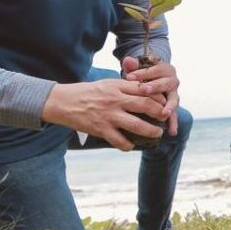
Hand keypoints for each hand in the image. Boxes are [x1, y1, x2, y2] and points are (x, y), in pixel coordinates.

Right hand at [42, 78, 166, 150]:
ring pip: (136, 125)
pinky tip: (131, 145)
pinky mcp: (101, 129)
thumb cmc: (88, 92)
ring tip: (157, 133)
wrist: (64, 102)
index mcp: (118, 87)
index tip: (165, 102)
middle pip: (145, 105)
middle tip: (166, 117)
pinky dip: (128, 145)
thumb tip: (144, 90)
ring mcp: (109, 116)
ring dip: (151, 131)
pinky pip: (119, 141)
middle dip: (160, 113)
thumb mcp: (108, 84)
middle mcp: (115, 100)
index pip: (144, 90)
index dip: (158, 97)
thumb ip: (125, 86)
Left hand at [122, 56, 180, 135]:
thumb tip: (128, 60)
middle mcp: (172, 81)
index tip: (129, 77)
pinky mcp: (172, 107)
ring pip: (173, 100)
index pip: (156, 69)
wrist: (153, 82)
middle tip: (144, 90)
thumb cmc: (143, 76)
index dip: (143, 73)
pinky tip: (172, 132)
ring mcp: (174, 95)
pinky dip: (173, 123)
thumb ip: (133, 65)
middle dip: (155, 87)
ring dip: (169, 107)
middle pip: (167, 83)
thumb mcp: (137, 70)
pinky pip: (174, 114)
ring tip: (164, 114)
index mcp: (165, 69)